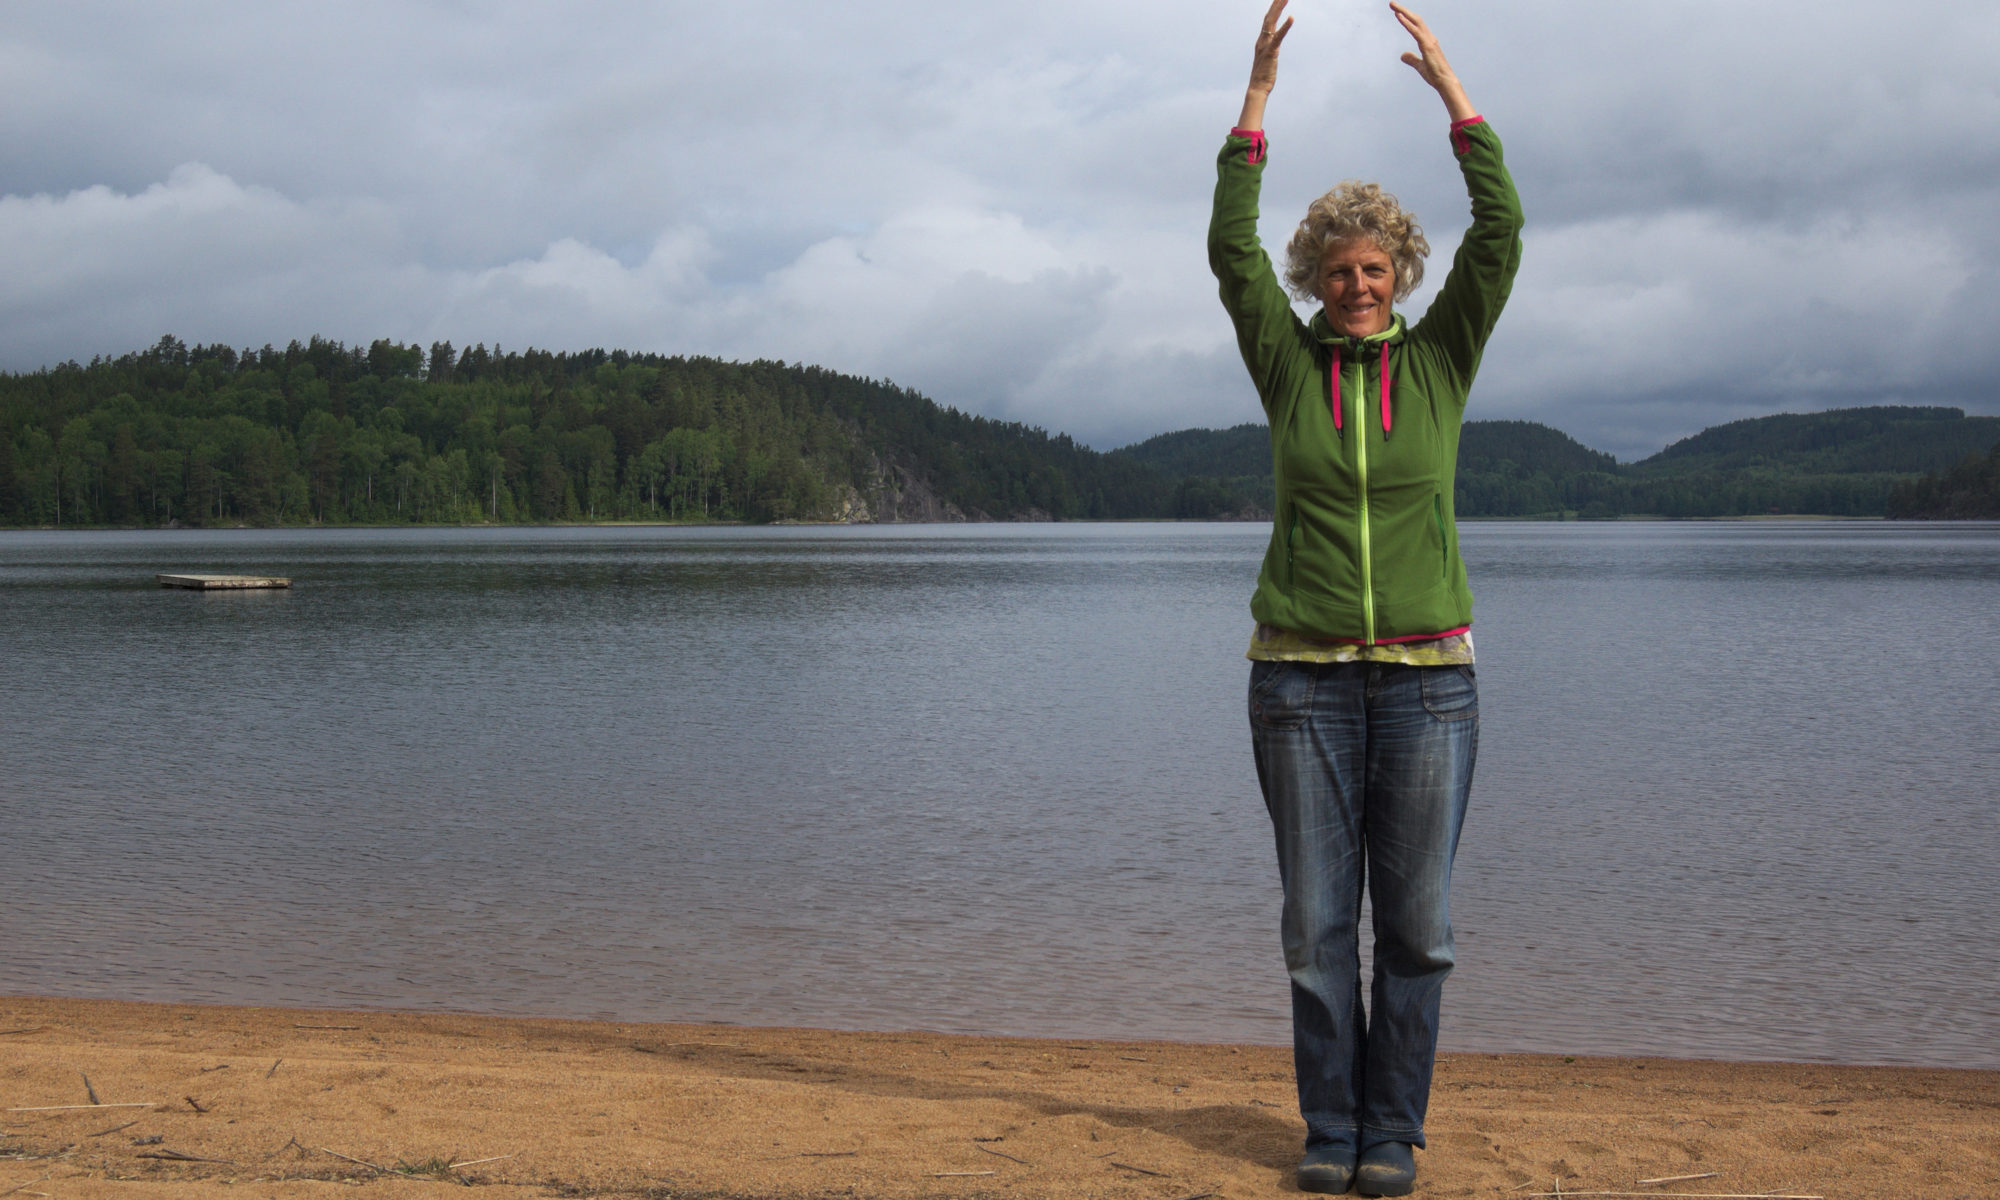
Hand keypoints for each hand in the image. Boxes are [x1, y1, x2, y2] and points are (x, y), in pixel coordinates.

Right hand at [1248, 0, 1293, 95]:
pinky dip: (1285, 26)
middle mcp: (1261, 41)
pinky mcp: (1271, 52)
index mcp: (1261, 42)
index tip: (1278, 0)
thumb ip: (1270, 52)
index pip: (1267, 21)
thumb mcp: (1267, 60)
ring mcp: (1265, 46)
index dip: (1273, 10)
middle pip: (1269, 18)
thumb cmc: (1262, 77)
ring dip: (1279, 9)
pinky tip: (1292, 17)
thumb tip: (1273, 49)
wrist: (1257, 89)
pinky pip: (1279, 36)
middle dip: (1276, 4)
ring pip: (1272, 22)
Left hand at [1391, 2, 1474, 121]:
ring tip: (1393, 5)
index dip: (1407, 17)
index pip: (1416, 25)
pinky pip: (1415, 31)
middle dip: (1403, 10)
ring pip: (1415, 21)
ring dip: (1403, 12)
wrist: (1445, 82)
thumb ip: (1412, 59)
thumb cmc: (1435, 75)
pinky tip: (1398, 16)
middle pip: (1415, 19)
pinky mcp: (1427, 46)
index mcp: (1428, 41)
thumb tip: (1402, 55)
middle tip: (1391, 3)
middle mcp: (1429, 38)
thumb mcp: (1420, 66)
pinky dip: (1406, 22)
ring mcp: (1429, 41)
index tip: (1397, 12)